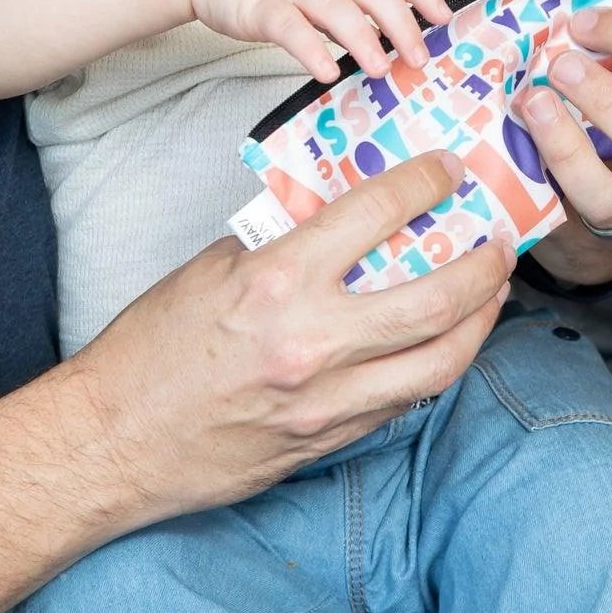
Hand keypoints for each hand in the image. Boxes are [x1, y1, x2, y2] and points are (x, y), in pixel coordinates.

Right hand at [65, 151, 512, 522]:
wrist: (112, 442)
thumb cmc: (150, 349)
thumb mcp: (212, 270)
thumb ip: (282, 245)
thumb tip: (338, 222)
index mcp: (278, 280)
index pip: (377, 213)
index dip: (425, 183)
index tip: (447, 171)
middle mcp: (312, 341)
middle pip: (435, 299)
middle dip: (482, 265)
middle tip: (499, 243)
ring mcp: (326, 401)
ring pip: (438, 363)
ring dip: (479, 325)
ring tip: (492, 297)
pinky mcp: (328, 442)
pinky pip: (402, 403)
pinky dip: (433, 368)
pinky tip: (445, 346)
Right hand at [187, 0, 449, 81]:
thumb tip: (385, 20)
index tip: (444, 16)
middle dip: (401, 22)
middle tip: (420, 58)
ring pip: (335, 5)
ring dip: (363, 37)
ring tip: (382, 69)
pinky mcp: (259, 6)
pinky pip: (289, 28)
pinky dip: (310, 49)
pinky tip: (325, 72)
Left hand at [519, 8, 611, 284]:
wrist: (609, 233)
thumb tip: (573, 5)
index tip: (581, 22)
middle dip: (608, 99)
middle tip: (559, 65)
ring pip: (610, 195)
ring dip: (567, 143)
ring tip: (531, 102)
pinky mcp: (605, 242)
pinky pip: (572, 211)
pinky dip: (540, 172)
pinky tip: (512, 144)